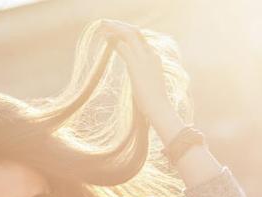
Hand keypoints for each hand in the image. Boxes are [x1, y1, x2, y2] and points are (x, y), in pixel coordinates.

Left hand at [100, 20, 184, 140]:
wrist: (159, 109)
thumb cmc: (153, 102)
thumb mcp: (147, 84)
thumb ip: (141, 75)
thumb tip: (137, 79)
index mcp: (154, 58)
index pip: (140, 38)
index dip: (126, 31)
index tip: (114, 30)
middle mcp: (150, 54)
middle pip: (135, 32)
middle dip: (119, 25)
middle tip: (105, 23)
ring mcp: (144, 59)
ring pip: (129, 35)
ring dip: (114, 28)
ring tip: (102, 26)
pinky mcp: (136, 66)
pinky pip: (123, 47)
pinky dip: (113, 40)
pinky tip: (104, 38)